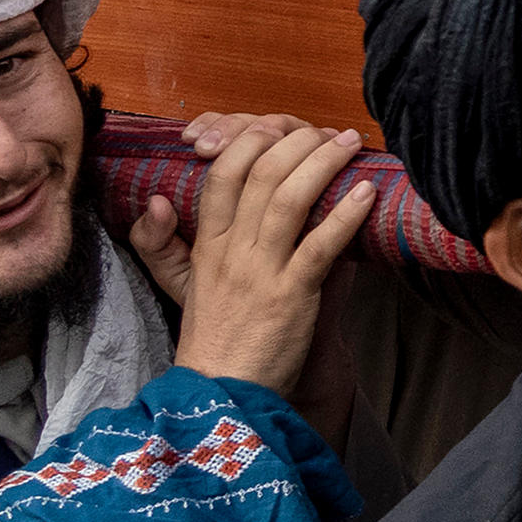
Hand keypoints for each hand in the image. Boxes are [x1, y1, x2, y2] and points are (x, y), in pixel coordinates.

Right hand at [129, 110, 374, 395]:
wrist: (223, 394)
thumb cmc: (214, 336)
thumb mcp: (177, 285)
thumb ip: (160, 241)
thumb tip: (155, 199)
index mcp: (206, 243)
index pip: (222, 173)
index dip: (250, 139)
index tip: (278, 127)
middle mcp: (231, 251)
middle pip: (261, 175)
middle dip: (297, 142)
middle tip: (329, 131)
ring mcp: (262, 272)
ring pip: (290, 199)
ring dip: (325, 164)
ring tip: (351, 146)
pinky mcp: (293, 296)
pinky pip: (322, 244)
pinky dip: (346, 214)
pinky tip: (366, 193)